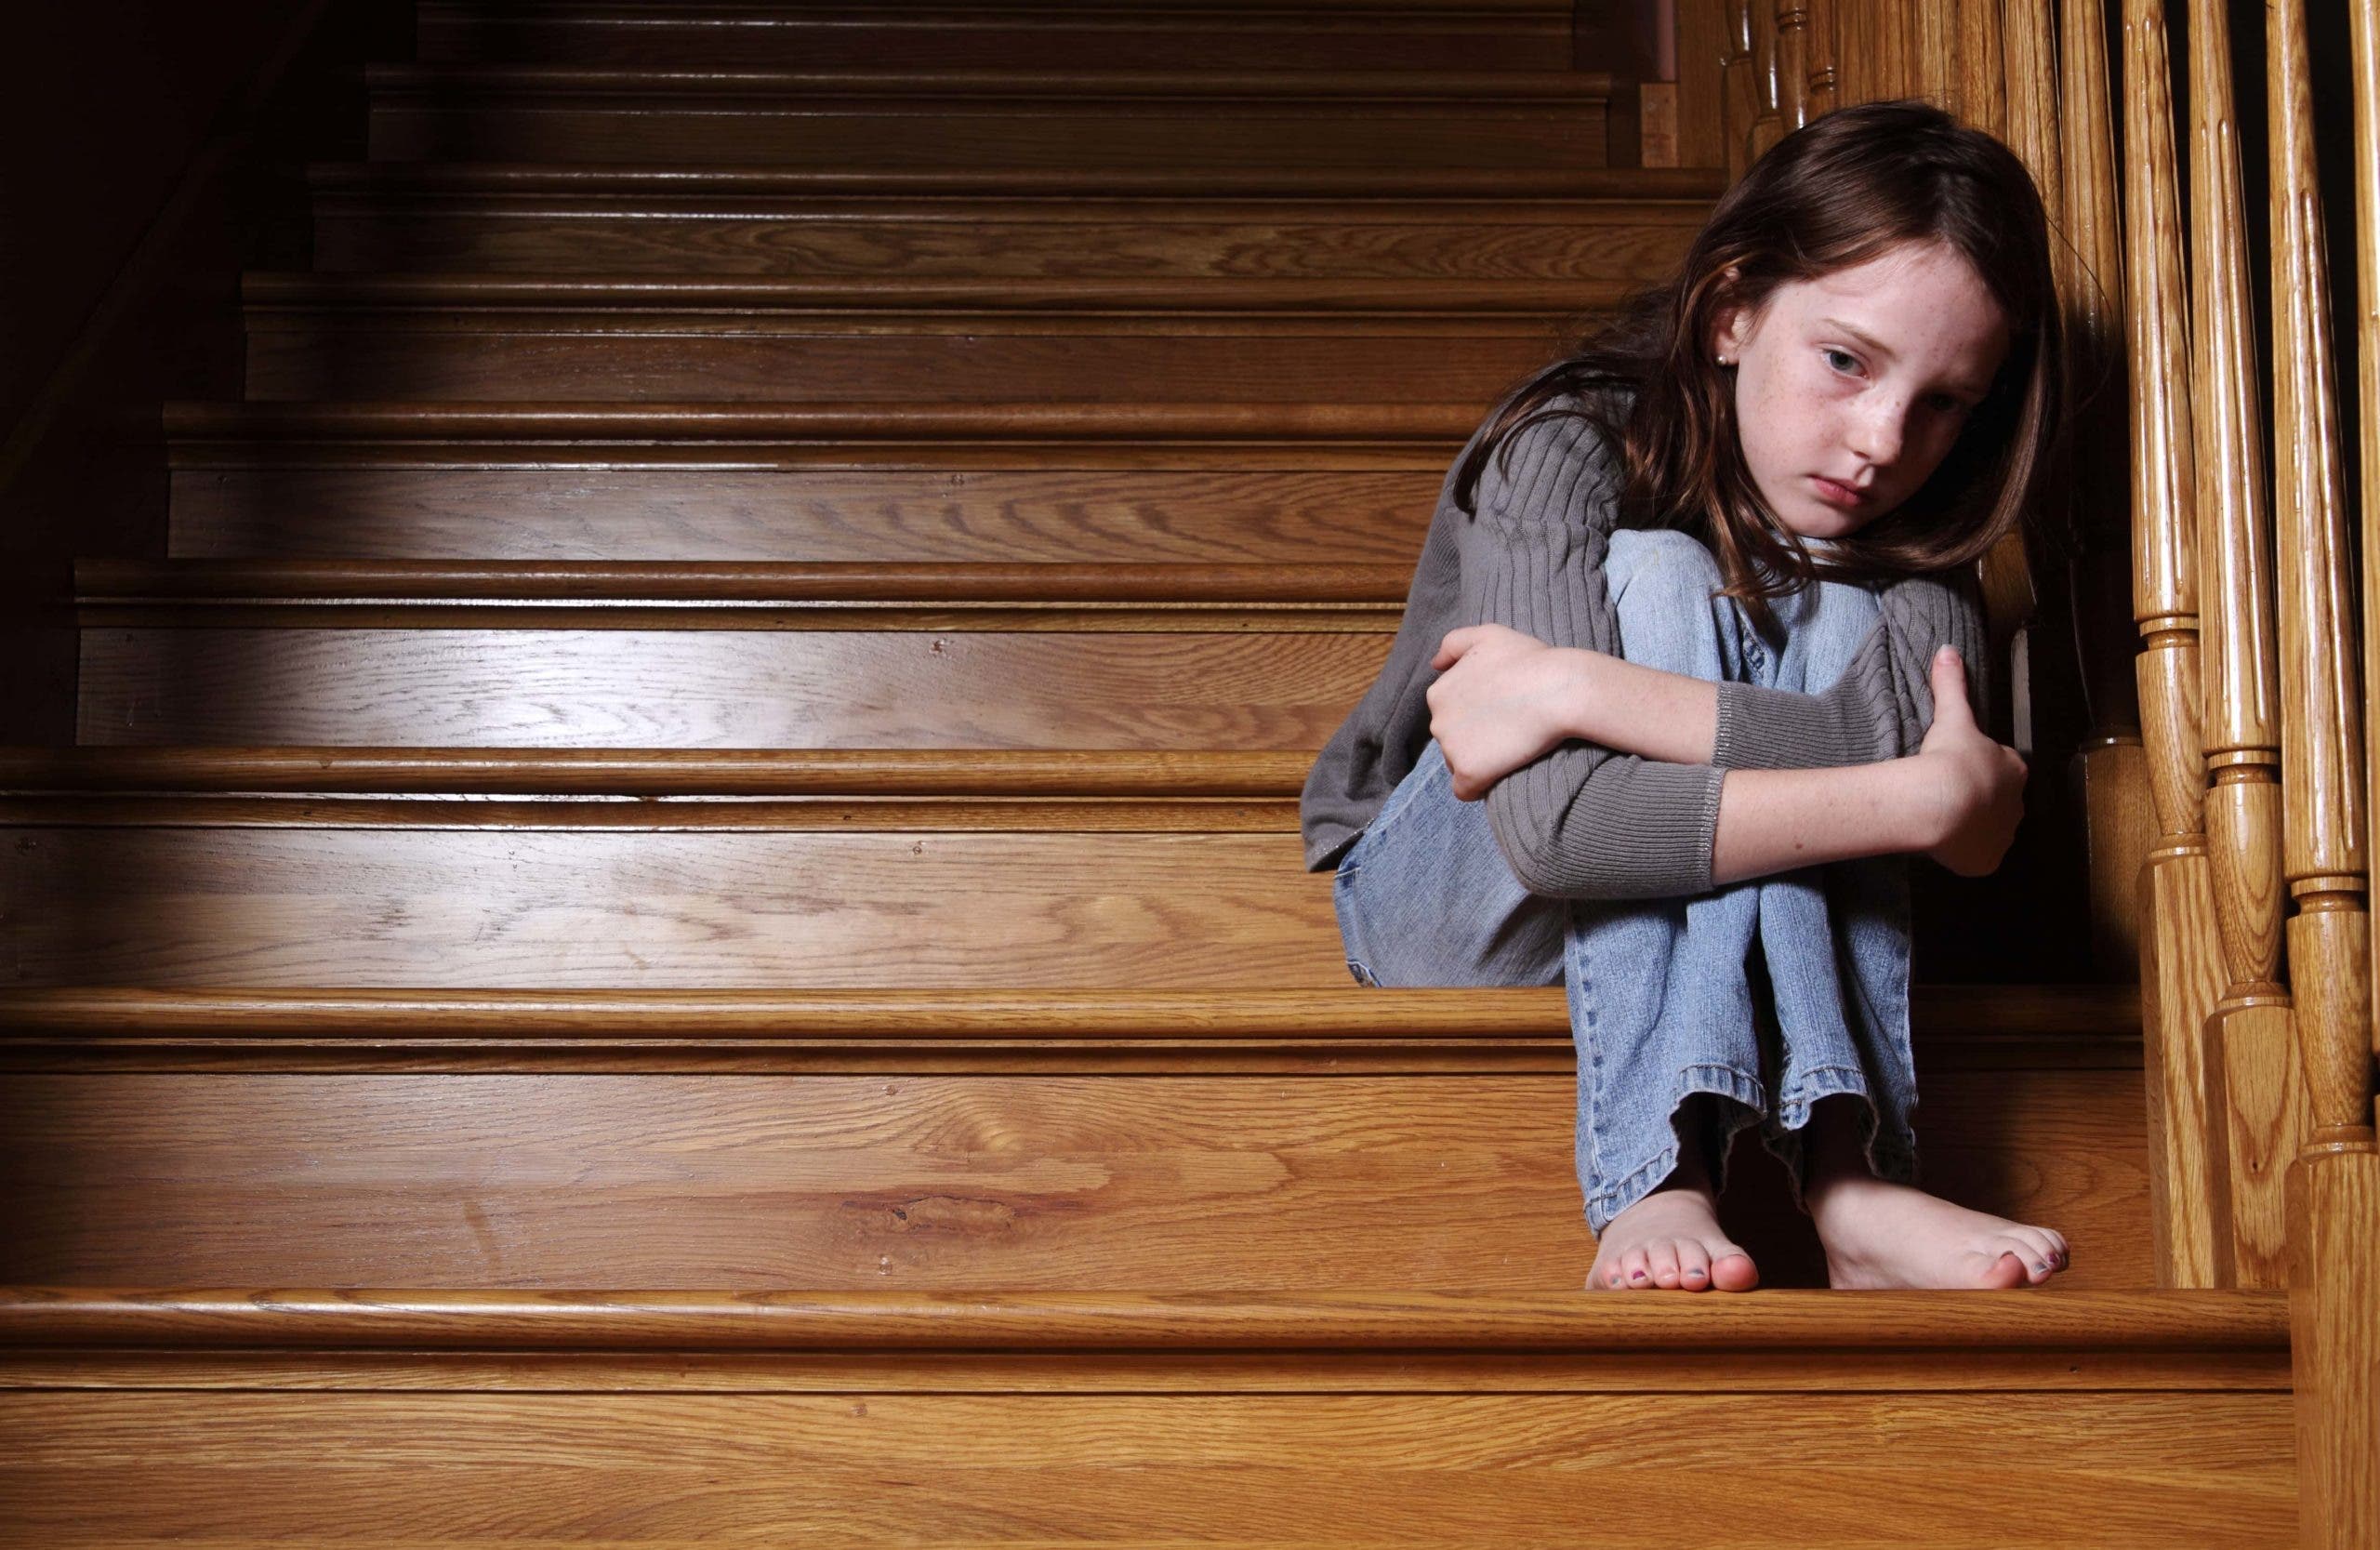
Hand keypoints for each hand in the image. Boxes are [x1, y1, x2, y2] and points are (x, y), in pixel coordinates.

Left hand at [1425, 624, 1593, 800]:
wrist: (1559, 690)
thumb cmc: (1530, 661)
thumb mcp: (1488, 635)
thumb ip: (1454, 644)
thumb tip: (1434, 664)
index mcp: (1438, 692)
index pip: (1449, 714)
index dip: (1474, 716)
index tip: (1501, 712)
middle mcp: (1437, 721)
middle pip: (1451, 740)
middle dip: (1474, 739)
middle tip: (1508, 730)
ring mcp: (1451, 748)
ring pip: (1458, 764)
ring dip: (1479, 761)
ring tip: (1509, 749)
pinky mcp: (1469, 772)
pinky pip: (1465, 790)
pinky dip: (1479, 787)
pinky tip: (1498, 776)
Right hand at [1907, 647, 2026, 874]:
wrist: (1942, 802)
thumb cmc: (1951, 757)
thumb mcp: (1952, 716)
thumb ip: (1951, 684)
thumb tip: (1947, 648)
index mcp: (2014, 769)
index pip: (2003, 767)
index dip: (1981, 769)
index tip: (1959, 769)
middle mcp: (2017, 803)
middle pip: (2000, 801)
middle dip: (1981, 800)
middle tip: (1950, 797)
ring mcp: (2004, 835)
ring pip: (1991, 830)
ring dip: (1974, 828)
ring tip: (1945, 823)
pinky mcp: (1987, 861)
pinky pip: (1978, 857)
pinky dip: (1965, 854)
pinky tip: (1946, 847)